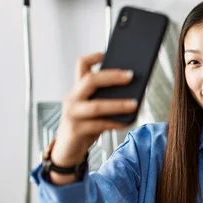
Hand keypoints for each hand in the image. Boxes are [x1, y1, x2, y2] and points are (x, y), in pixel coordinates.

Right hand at [50, 52, 137, 167]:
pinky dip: (116, 123)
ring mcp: (72, 114)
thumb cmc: (84, 126)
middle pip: (90, 80)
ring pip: (97, 105)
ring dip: (118, 104)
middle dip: (112, 76)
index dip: (93, 57)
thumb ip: (105, 99)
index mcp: (77, 90)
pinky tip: (128, 122)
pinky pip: (100, 125)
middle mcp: (72, 98)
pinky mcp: (76, 130)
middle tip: (131, 76)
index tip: (108, 53)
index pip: (81, 65)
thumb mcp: (93, 109)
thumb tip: (133, 90)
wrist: (67, 150)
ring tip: (135, 103)